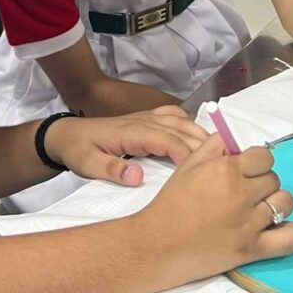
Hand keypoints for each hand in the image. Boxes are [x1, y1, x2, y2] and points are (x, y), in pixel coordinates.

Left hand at [43, 105, 208, 185]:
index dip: (188, 154)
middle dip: (204, 145)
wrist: (66, 134)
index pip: (168, 141)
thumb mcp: (88, 165)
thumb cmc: (78, 151)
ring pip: (181, 121)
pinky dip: (189, 122)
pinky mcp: (146, 118)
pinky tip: (199, 135)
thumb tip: (137, 178)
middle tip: (226, 163)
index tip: (204, 171)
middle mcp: (143, 121)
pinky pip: (173, 115)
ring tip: (220, 151)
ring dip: (200, 133)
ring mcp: (146, 117)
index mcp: (132, 132)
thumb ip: (111, 171)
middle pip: (181, 130)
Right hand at [132, 135, 292, 281]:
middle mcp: (242, 194)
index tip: (247, 171)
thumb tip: (232, 141)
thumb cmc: (170, 204)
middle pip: (275, 179)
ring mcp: (250, 223)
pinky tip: (277, 229)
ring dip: (275, 204)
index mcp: (227, 170)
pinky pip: (290, 238)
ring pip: (285, 203)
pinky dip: (290, 232)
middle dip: (262, 183)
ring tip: (259, 210)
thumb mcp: (187, 166)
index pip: (265, 157)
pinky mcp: (253, 249)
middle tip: (246, 193)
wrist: (159, 245)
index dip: (257, 163)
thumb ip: (213, 147)